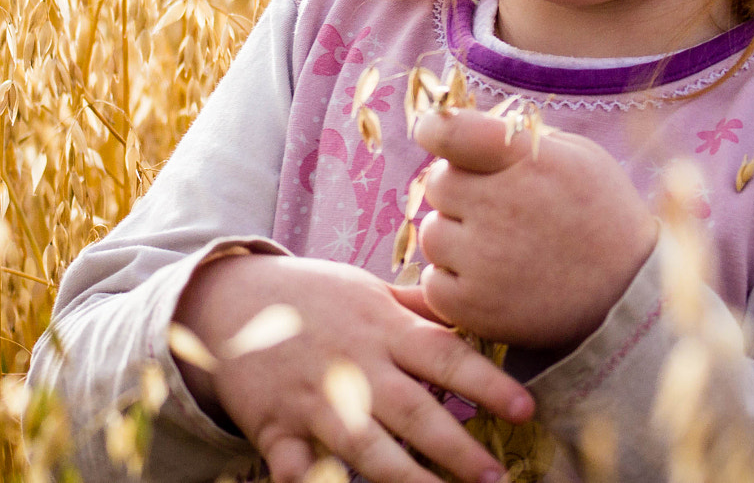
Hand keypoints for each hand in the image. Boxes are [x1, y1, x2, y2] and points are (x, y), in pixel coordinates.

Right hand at [174, 252, 533, 482]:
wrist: (228, 299)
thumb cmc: (310, 296)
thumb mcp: (365, 290)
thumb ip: (416, 309)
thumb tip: (469, 309)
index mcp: (382, 329)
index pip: (445, 355)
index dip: (486, 383)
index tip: (525, 408)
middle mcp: (354, 364)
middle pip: (413, 409)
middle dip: (457, 446)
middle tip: (496, 477)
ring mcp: (314, 397)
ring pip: (364, 443)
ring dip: (405, 476)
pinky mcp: (276, 425)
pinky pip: (293, 462)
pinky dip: (310, 480)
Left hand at [403, 108, 656, 350]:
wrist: (631, 294)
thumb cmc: (601, 215)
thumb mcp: (576, 156)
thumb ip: (517, 140)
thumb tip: (463, 131)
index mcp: (525, 160)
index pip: (450, 132)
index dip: (435, 130)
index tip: (434, 135)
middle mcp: (501, 205)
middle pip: (437, 183)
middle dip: (459, 191)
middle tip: (494, 209)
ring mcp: (485, 259)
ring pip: (432, 234)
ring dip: (455, 239)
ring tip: (498, 248)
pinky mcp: (476, 306)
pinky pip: (433, 283)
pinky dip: (452, 283)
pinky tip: (488, 280)